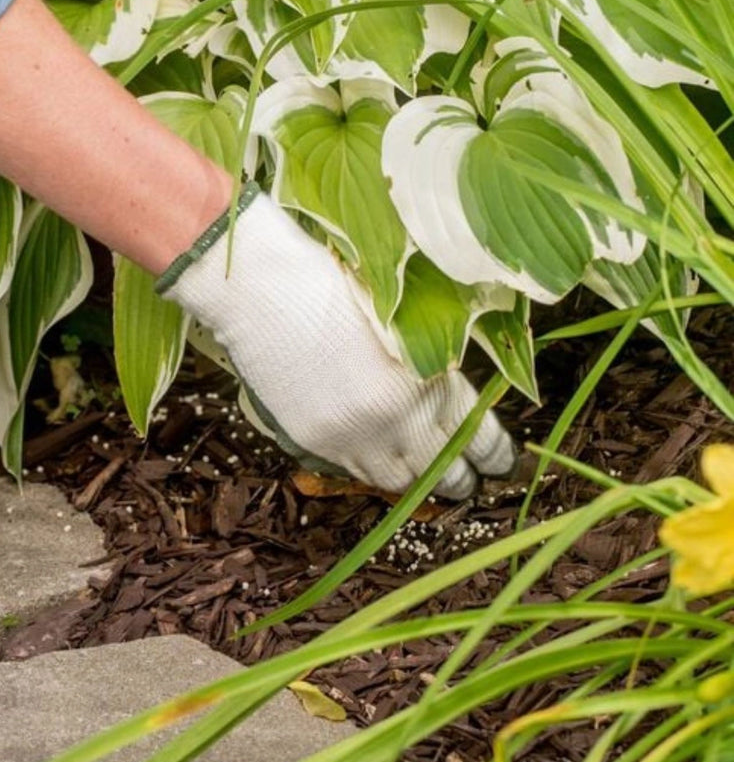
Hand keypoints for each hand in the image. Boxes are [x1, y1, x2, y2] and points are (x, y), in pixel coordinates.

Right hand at [157, 186, 517, 498]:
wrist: (262, 287)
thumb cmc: (333, 279)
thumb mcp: (401, 316)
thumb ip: (432, 358)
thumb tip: (454, 393)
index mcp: (432, 377)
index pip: (481, 438)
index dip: (496, 457)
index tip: (499, 462)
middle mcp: (400, 417)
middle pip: (446, 471)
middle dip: (462, 477)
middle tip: (468, 476)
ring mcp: (356, 434)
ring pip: (401, 481)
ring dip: (416, 479)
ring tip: (423, 471)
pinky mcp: (317, 440)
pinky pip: (356, 472)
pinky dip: (373, 468)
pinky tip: (377, 452)